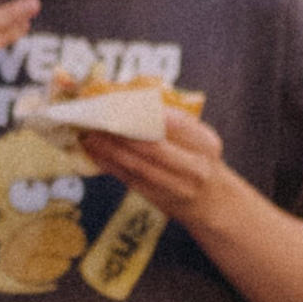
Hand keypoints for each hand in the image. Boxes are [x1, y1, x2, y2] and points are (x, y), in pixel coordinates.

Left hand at [72, 110, 227, 225]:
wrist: (211, 202)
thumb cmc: (199, 160)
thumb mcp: (200, 139)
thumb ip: (177, 123)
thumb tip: (135, 100)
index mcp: (206, 145)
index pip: (180, 125)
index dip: (153, 115)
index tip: (128, 103)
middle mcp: (195, 168)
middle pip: (155, 148)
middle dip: (124, 133)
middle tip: (100, 119)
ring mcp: (177, 187)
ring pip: (138, 166)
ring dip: (110, 150)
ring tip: (90, 135)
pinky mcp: (159, 199)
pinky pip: (130, 180)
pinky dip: (110, 165)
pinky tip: (95, 153)